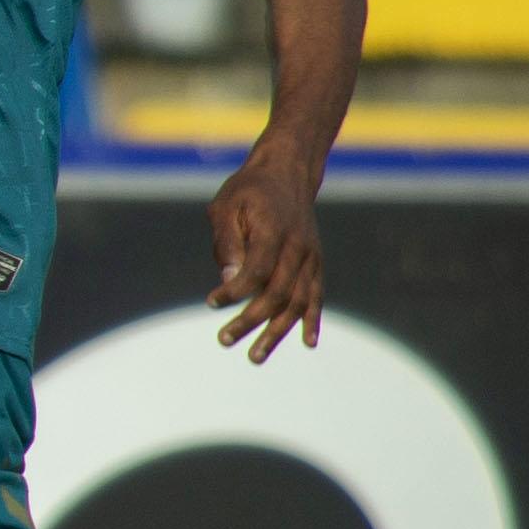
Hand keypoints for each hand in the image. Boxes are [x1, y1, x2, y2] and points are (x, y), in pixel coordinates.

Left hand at [206, 149, 324, 362]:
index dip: (235, 293)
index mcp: (275, 232)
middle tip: (224, 340)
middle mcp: (298, 248)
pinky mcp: (316, 262)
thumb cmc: (249, 190)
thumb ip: (228, 243)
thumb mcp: (227, 207)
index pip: (257, 272)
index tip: (211, 303)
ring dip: (277, 332)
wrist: (287, 173)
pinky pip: (316, 295)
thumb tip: (228, 282)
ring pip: (298, 302)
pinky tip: (307, 343)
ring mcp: (311, 257)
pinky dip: (312, 320)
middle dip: (250, 321)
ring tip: (255, 356)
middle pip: (278, 294)